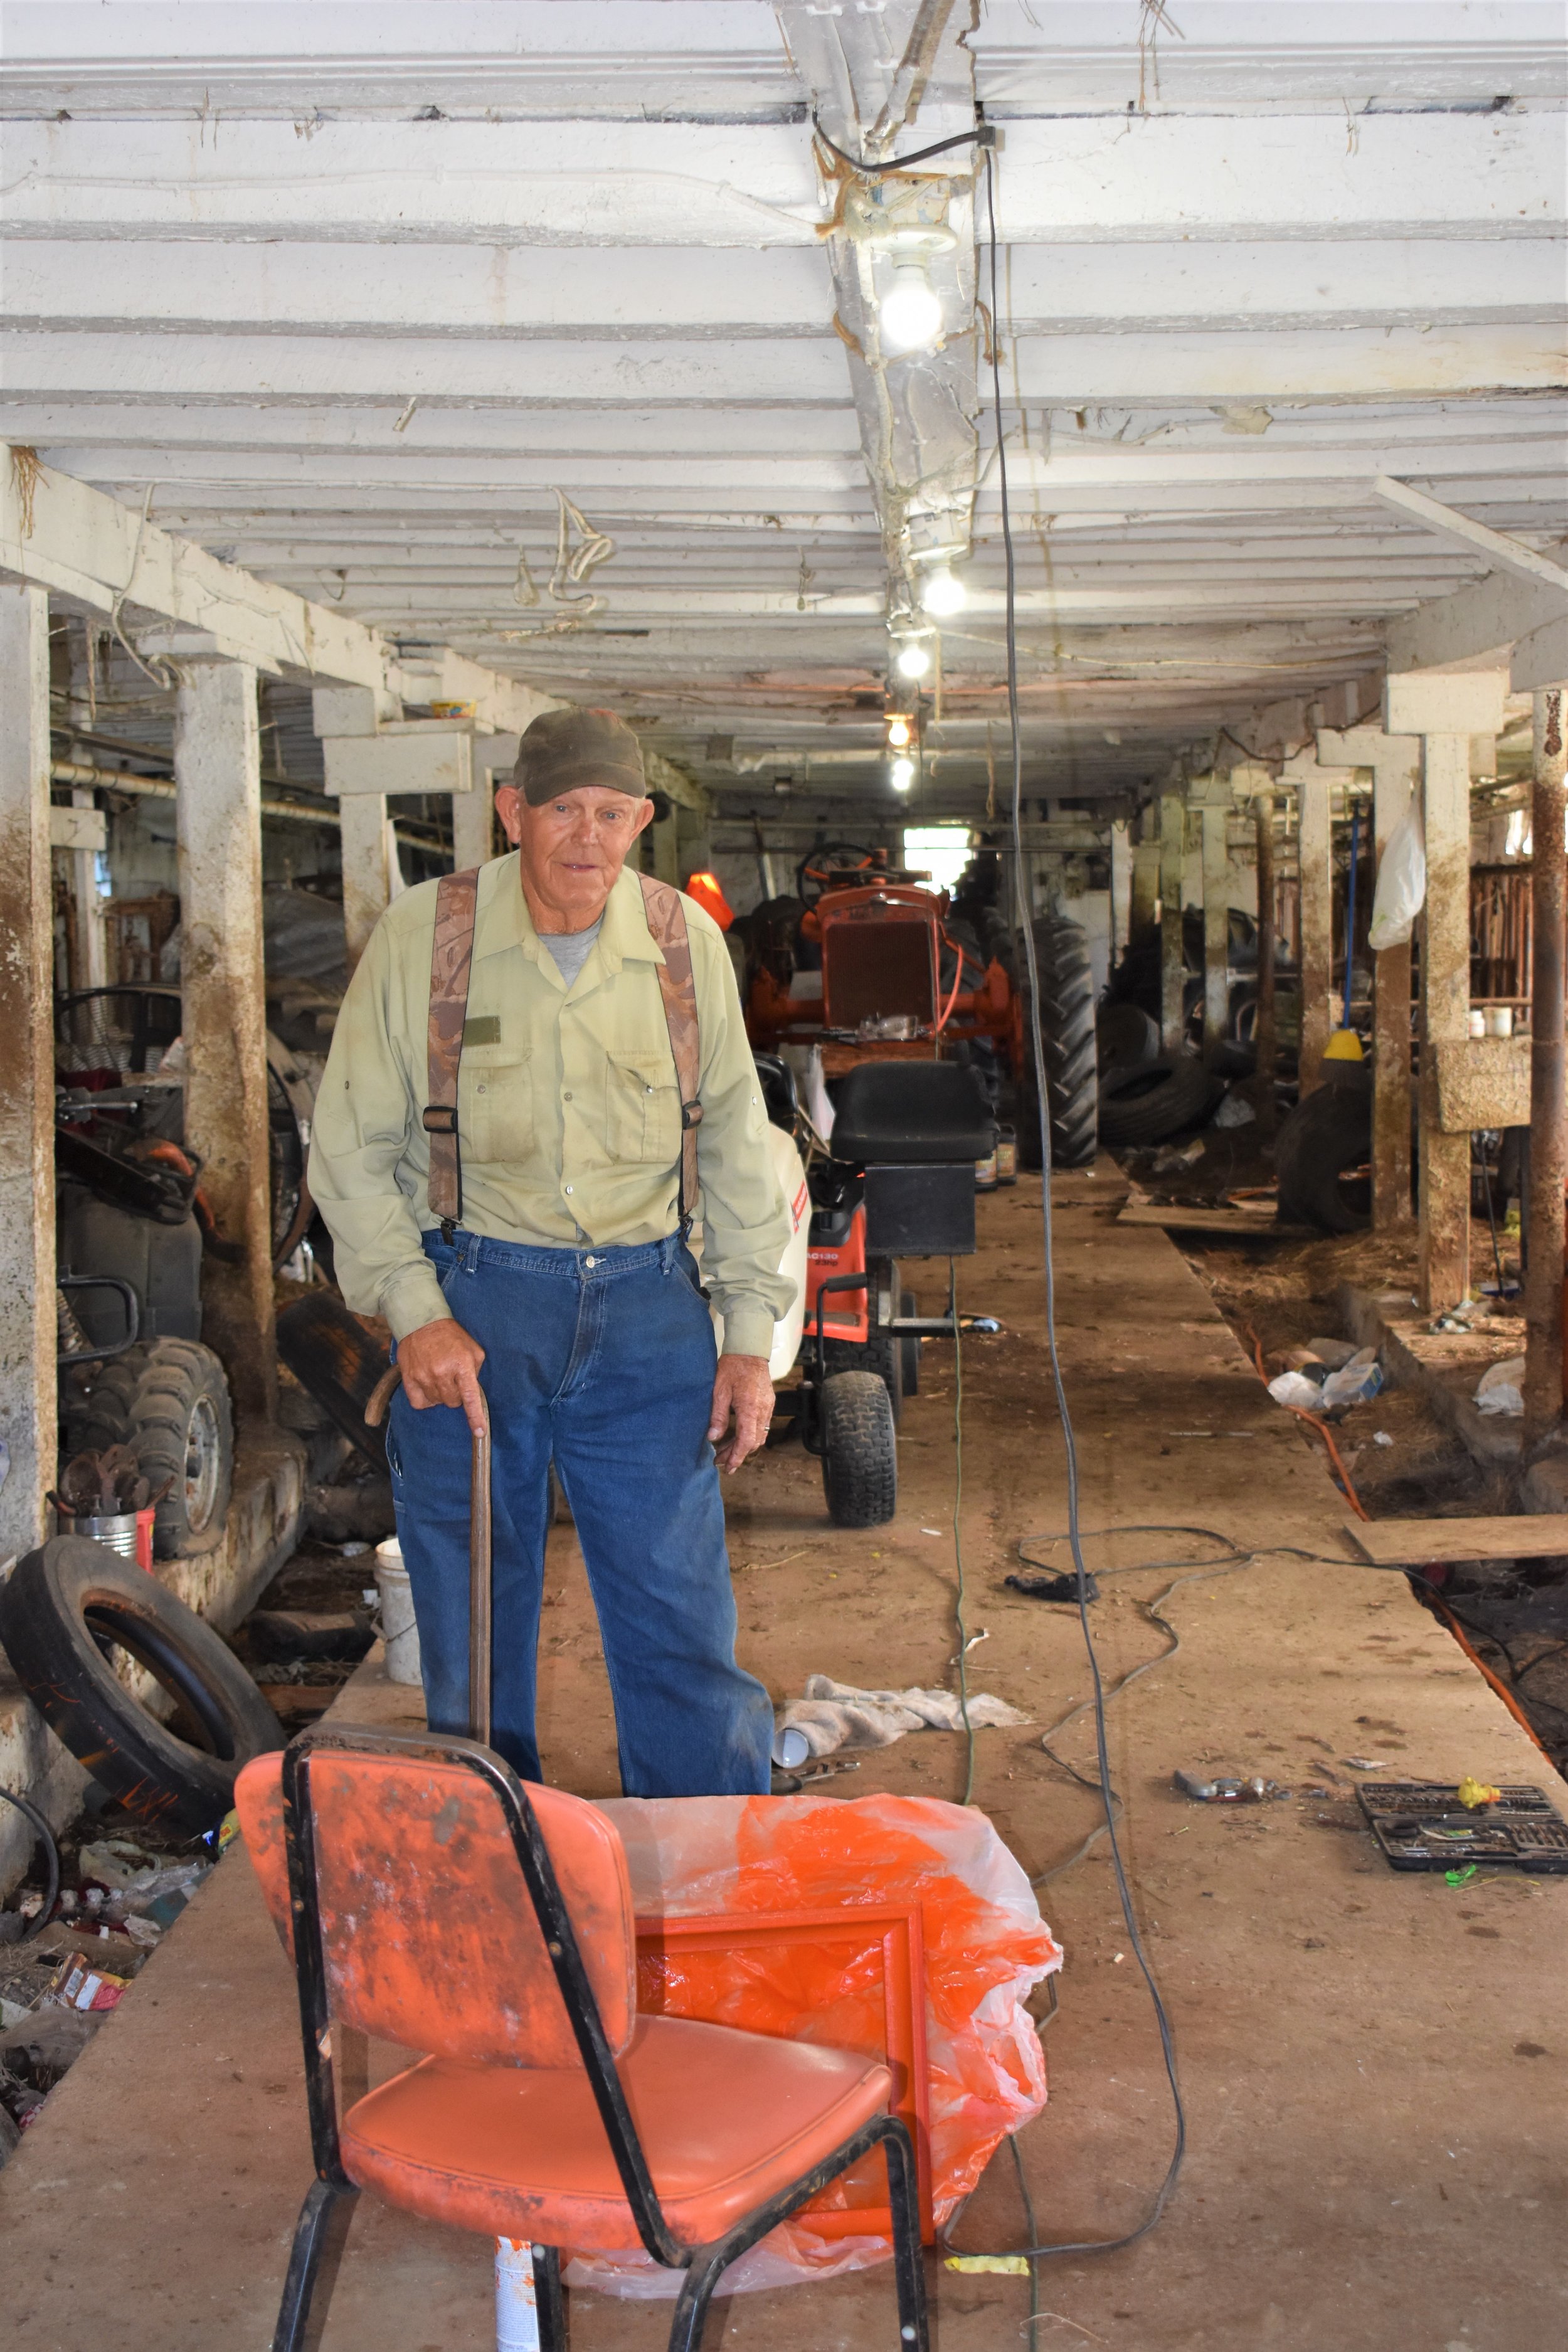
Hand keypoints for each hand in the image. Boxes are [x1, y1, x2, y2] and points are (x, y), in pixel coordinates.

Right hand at [397, 1316, 487, 1432]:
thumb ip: (476, 1371)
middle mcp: (442, 1372)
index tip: (480, 1432)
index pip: (470, 1397)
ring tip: (440, 1377)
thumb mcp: (473, 1349)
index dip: (475, 1417)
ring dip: (441, 1395)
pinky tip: (429, 1385)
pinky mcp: (409, 1378)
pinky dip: (426, 1399)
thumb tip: (473, 1391)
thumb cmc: (451, 1336)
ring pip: (437, 1402)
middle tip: (454, 1379)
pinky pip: (419, 1403)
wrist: (421, 1322)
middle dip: (457, 1395)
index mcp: (461, 1365)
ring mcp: (423, 1376)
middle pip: (453, 1402)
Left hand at [707, 1353, 774, 1472]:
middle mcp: (763, 1410)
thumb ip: (718, 1415)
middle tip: (720, 1461)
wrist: (749, 1351)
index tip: (728, 1466)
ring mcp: (768, 1407)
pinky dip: (749, 1435)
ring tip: (725, 1450)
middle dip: (737, 1454)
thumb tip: (713, 1437)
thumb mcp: (719, 1390)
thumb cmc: (733, 1367)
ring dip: (743, 1446)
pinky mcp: (768, 1404)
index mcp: (750, 1408)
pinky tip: (736, 1435)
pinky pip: (761, 1426)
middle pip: (753, 1442)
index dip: (737, 1456)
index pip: (747, 1441)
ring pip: (758, 1435)